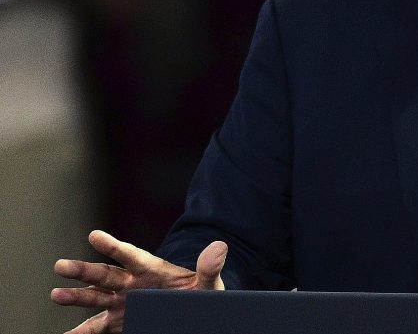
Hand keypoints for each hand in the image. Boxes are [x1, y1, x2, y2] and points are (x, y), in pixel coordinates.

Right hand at [51, 230, 226, 333]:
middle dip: (84, 271)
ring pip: (95, 299)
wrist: (195, 314)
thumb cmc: (202, 294)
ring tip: (57, 294)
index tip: (94, 235)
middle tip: (60, 266)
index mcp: (152, 269)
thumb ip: (210, 268)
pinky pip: (96, 328)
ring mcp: (122, 303)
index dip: (113, 246)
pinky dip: (81, 333)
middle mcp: (132, 284)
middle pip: (105, 275)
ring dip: (76, 297)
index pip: (130, 255)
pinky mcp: (119, 322)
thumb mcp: (209, 283)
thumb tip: (220, 246)